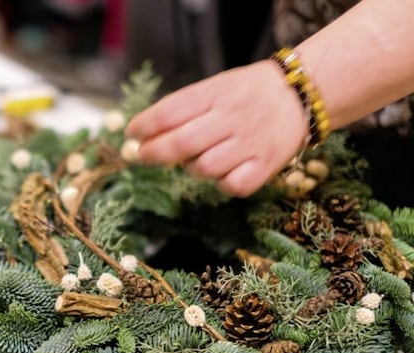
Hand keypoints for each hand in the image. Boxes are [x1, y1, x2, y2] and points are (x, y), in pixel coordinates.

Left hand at [125, 61, 308, 196]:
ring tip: (195, 159)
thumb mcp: (214, 88)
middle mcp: (233, 118)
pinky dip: (220, 183)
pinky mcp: (265, 167)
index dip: (144, 126)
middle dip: (153, 153)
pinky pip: (231, 186)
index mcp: (216, 94)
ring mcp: (250, 143)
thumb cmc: (244, 95)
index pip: (170, 112)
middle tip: (140, 156)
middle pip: (182, 143)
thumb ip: (181, 109)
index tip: (131, 134)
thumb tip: (140, 134)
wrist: (300, 96)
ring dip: (190, 168)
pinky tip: (222, 172)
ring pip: (204, 168)